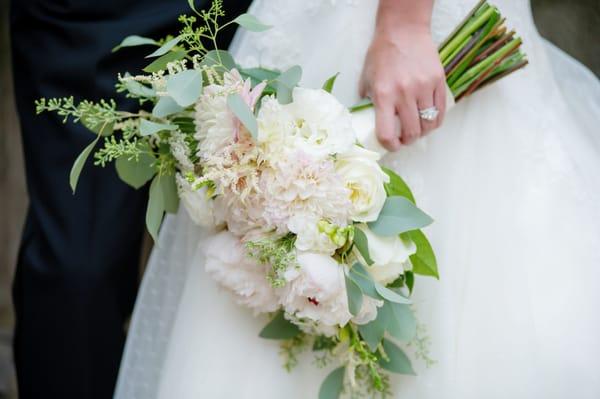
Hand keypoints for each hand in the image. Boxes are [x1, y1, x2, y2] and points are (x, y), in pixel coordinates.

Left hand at [359, 24, 445, 149]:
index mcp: (383, 94)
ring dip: (423, 132)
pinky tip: (429, 120)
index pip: (386, 132)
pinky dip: (435, 121)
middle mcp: (404, 93)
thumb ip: (367, 100)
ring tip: (418, 130)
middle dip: (408, 141)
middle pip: (411, 132)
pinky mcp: (438, 81)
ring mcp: (423, 87)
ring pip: (429, 124)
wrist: (403, 30)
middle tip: (405, 139)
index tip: (391, 145)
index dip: (390, 145)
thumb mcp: (366, 78)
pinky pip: (441, 111)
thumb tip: (370, 121)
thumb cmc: (382, 53)